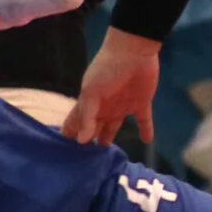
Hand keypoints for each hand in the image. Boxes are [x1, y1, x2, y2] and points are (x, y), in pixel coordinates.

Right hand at [64, 26, 159, 145]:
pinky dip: (146, 130)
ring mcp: (122, 105)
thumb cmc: (106, 69)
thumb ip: (87, 117)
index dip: (70, 134)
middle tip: (86, 161)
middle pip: (95, 128)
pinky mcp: (141, 103)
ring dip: (110, 138)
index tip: (64, 152)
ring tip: (108, 157)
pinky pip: (144, 120)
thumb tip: (80, 141)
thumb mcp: (92, 92)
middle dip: (90, 141)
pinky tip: (147, 140)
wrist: (133, 50)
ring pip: (115, 127)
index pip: (76, 121)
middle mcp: (104, 107)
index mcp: (89, 103)